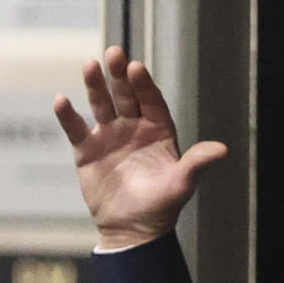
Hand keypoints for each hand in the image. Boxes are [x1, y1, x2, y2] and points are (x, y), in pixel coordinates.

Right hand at [53, 46, 226, 248]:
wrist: (131, 230)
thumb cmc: (160, 207)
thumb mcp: (182, 184)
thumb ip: (197, 163)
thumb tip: (222, 150)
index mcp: (158, 130)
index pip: (150, 100)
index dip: (143, 84)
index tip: (136, 68)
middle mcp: (133, 128)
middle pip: (125, 95)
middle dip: (118, 75)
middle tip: (113, 52)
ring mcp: (108, 137)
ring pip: (100, 105)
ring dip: (95, 86)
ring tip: (89, 66)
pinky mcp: (86, 151)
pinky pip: (76, 129)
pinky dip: (67, 116)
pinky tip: (61, 100)